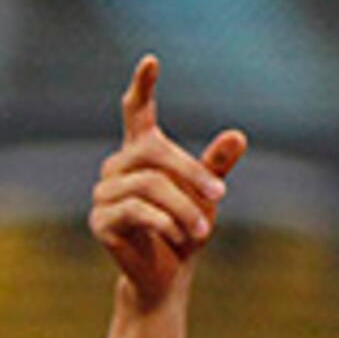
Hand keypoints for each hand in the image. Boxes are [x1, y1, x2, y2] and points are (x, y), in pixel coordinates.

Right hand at [88, 55, 248, 308]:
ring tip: (203, 229)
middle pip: (153, 152)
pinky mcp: (101, 221)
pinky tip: (180, 236)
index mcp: (141, 154)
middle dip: (191, 173)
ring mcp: (105, 194)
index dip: (143, 87)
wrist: (165, 276)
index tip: (150, 61)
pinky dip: (166, 223)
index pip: (136, 112)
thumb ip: (216, 165)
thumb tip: (237, 134)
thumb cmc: (186, 229)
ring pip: (149, 185)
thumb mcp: (207, 195)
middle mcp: (117, 168)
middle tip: (221, 195)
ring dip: (184, 207)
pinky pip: (137, 211)